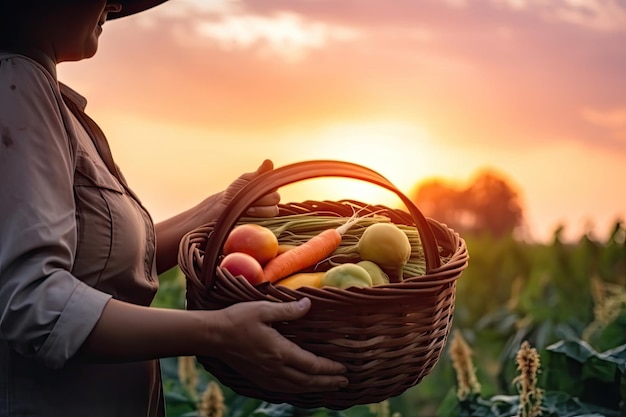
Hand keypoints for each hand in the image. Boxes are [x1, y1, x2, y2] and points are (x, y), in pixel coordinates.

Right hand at [210, 298, 348, 392]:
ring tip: (329, 387)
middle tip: (344, 382)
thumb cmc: (237, 319)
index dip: (329, 368)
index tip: (343, 367)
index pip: (311, 364)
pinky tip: (302, 387)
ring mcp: (265, 375)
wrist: (212, 336)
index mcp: (279, 351)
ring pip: (296, 387)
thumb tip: (308, 304)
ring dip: (315, 388)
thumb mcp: (263, 309)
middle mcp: (274, 368)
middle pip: (307, 381)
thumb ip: (288, 310)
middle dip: (328, 382)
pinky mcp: (257, 377)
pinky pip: (283, 389)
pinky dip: (298, 390)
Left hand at [221, 159, 279, 217]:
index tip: (257, 185)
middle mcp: (272, 199)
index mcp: (269, 187)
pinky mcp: (266, 221)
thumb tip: (268, 161)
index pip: (277, 184)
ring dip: (260, 207)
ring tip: (247, 207)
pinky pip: (270, 218)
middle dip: (262, 198)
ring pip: (273, 209)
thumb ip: (260, 172)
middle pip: (276, 198)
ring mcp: (269, 210)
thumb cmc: (236, 192)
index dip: (268, 185)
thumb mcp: (246, 179)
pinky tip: (249, 211)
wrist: (225, 207)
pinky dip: (259, 214)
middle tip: (249, 197)